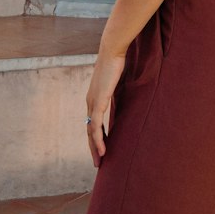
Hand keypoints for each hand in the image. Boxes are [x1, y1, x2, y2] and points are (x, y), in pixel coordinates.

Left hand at [85, 49, 125, 166]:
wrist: (112, 51)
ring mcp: (92, 102)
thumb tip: (125, 96)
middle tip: (97, 162)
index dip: (96, 137)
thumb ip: (117, 91)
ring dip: (94, 148)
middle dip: (93, 147)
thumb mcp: (117, 81)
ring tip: (99, 161)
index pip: (93, 122)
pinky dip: (98, 139)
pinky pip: (96, 126)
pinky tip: (102, 150)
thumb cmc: (116, 62)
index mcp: (94, 98)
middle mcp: (90, 102)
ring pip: (91, 131)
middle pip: (89, 130)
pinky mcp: (98, 102)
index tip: (101, 149)